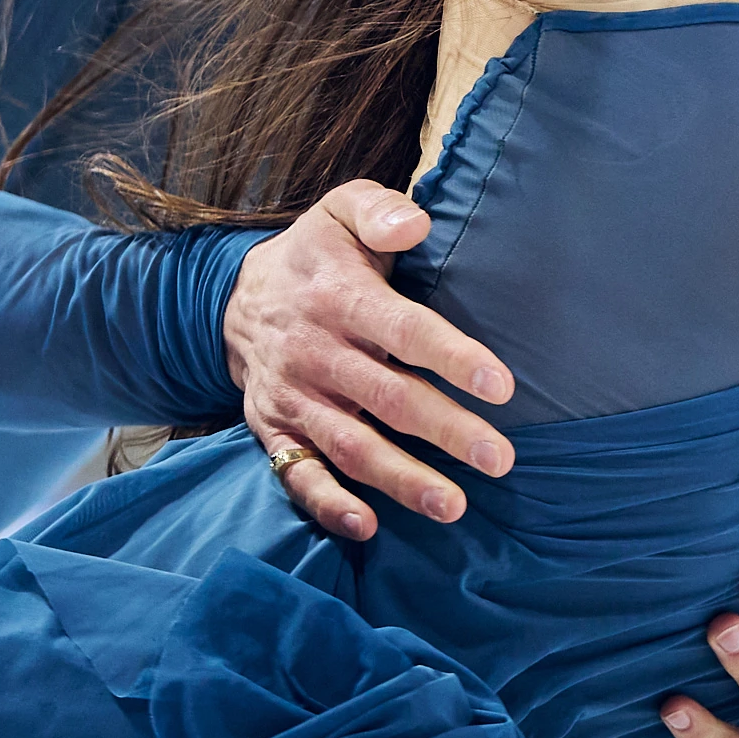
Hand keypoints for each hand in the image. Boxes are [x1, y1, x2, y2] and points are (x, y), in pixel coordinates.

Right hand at [226, 181, 515, 541]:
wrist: (236, 298)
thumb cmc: (317, 256)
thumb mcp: (340, 212)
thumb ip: (379, 211)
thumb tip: (416, 224)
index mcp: (341, 296)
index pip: (404, 329)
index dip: (452, 358)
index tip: (501, 386)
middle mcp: (317, 351)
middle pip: (389, 398)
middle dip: (446, 431)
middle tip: (500, 459)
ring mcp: (295, 397)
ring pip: (351, 445)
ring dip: (401, 479)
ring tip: (453, 505)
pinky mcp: (276, 431)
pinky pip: (299, 473)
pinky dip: (329, 504)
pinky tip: (366, 526)